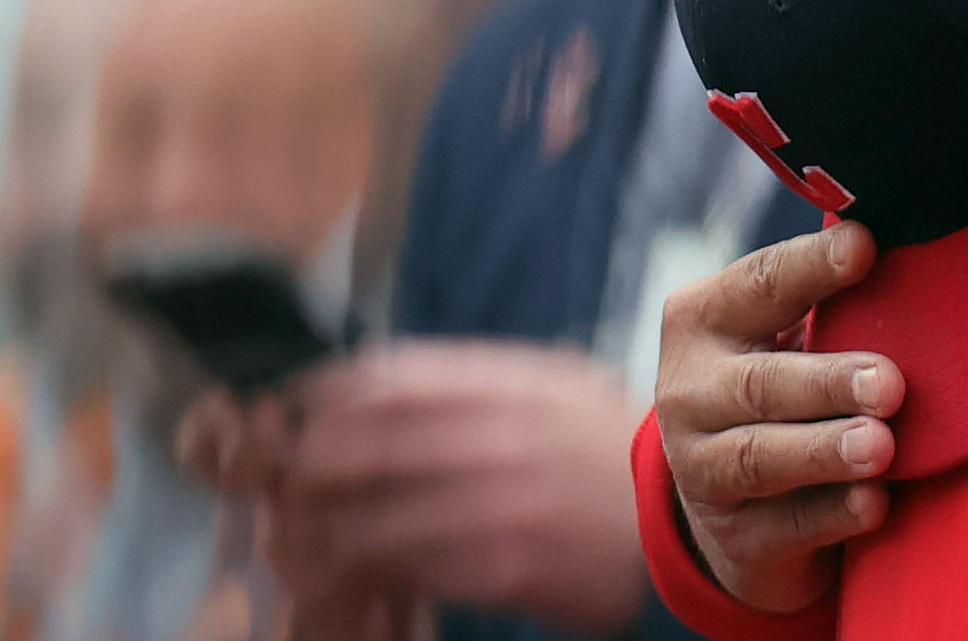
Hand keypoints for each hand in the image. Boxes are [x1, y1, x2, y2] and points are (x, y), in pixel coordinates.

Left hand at [203, 340, 649, 633]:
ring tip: (301, 553)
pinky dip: (368, 582)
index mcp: (503, 383)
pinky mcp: (505, 565)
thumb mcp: (549, 384)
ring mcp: (498, 501)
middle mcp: (494, 435)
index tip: (291, 419)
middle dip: (302, 476)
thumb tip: (378, 383)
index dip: (320, 402)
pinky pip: (408, 575)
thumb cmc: (606, 446)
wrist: (685, 509)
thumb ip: (471, 380)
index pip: (380, 381)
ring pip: (366, 523)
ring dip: (319, 542)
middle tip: (282, 496)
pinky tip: (354, 587)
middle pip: (356, 450)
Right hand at [653, 221, 899, 612]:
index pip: (762, 283)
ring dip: (825, 451)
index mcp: (705, 318)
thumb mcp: (791, 329)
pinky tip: (875, 504)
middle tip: (891, 382)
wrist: (740, 498)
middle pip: (760, 383)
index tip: (867, 246)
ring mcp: (701, 470)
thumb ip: (836, 294)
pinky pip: (784, 526)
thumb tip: (914, 234)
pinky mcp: (735, 538)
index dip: (812, 266)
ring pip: (761, 458)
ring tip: (882, 446)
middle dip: (827, 382)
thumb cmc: (789, 377)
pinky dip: (832, 514)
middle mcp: (689, 391)